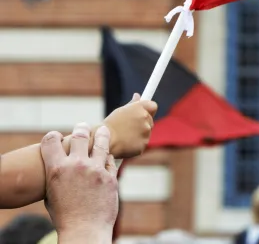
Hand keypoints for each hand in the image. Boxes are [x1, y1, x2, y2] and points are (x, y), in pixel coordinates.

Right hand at [41, 123, 117, 243]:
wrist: (85, 230)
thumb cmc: (65, 216)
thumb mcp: (52, 195)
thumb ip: (57, 176)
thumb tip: (60, 164)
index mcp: (57, 170)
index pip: (51, 141)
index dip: (52, 137)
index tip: (55, 136)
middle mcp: (76, 165)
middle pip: (79, 135)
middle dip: (81, 128)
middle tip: (82, 126)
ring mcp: (95, 169)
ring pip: (101, 141)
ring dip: (101, 134)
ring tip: (102, 130)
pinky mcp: (110, 175)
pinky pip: (110, 160)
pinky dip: (107, 158)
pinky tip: (106, 158)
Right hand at [103, 93, 157, 157]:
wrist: (103, 141)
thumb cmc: (109, 125)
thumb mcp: (120, 111)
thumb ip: (132, 104)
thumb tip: (138, 95)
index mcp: (140, 107)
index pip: (153, 106)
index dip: (149, 111)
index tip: (144, 114)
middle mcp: (145, 117)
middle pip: (150, 120)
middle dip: (142, 124)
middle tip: (129, 129)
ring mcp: (146, 131)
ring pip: (147, 133)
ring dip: (140, 135)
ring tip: (125, 137)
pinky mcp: (144, 143)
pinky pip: (143, 143)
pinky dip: (136, 145)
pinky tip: (126, 145)